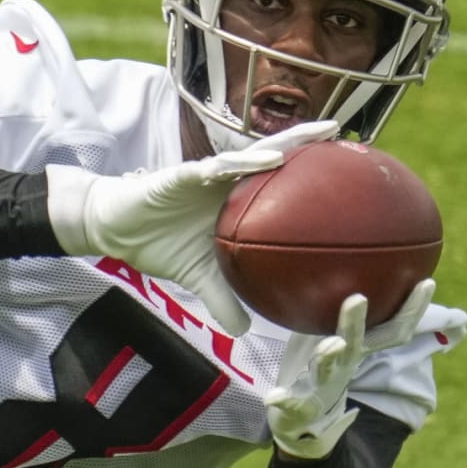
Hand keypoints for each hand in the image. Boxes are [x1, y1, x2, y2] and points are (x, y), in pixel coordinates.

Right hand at [46, 120, 338, 334]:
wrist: (116, 231)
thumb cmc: (160, 244)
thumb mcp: (198, 279)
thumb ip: (223, 300)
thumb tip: (245, 332)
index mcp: (237, 200)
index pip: (280, 183)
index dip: (311, 174)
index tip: (350, 172)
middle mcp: (227, 181)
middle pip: (276, 157)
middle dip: (310, 144)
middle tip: (346, 135)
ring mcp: (206, 174)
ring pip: (251, 153)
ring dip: (286, 144)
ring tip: (319, 138)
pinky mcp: (181, 174)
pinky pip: (214, 167)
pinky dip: (240, 163)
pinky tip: (265, 161)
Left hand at [265, 279, 435, 459]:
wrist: (302, 422)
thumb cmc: (319, 370)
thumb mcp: (330, 335)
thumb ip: (336, 308)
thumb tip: (344, 262)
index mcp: (356, 350)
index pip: (391, 330)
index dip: (412, 310)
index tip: (427, 282)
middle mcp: (344, 367)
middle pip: (356, 344)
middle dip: (356, 323)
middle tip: (358, 298)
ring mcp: (323, 388)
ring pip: (327, 371)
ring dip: (329, 357)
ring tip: (332, 344)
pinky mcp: (300, 408)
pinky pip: (292, 404)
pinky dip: (284, 400)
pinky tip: (272, 395)